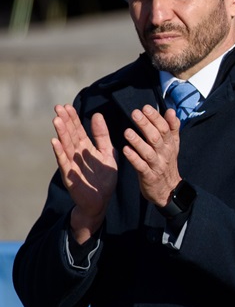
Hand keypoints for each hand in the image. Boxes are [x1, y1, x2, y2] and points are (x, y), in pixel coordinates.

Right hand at [50, 105, 117, 242]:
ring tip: (56, 119)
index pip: (78, 131)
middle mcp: (77, 155)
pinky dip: (60, 152)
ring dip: (61, 133)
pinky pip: (64, 162)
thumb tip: (97, 115)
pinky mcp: (70, 176)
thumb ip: (103, 136)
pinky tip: (55, 142)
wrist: (101, 201)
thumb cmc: (104, 178)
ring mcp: (72, 165)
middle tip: (58, 107)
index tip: (67, 105)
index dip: (73, 119)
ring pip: (66, 146)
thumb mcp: (108, 154)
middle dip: (65, 122)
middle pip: (70, 135)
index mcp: (86, 149)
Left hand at [121, 105, 181, 207]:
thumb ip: (172, 128)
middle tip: (135, 113)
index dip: (156, 118)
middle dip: (146, 125)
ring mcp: (157, 165)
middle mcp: (164, 153)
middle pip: (156, 137)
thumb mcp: (173, 145)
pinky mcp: (149, 176)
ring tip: (127, 131)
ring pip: (148, 152)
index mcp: (170, 144)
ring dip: (138, 141)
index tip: (146, 107)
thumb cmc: (167, 164)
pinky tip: (125, 150)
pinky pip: (141, 167)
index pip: (165, 128)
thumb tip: (170, 110)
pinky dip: (134, 158)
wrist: (169, 190)